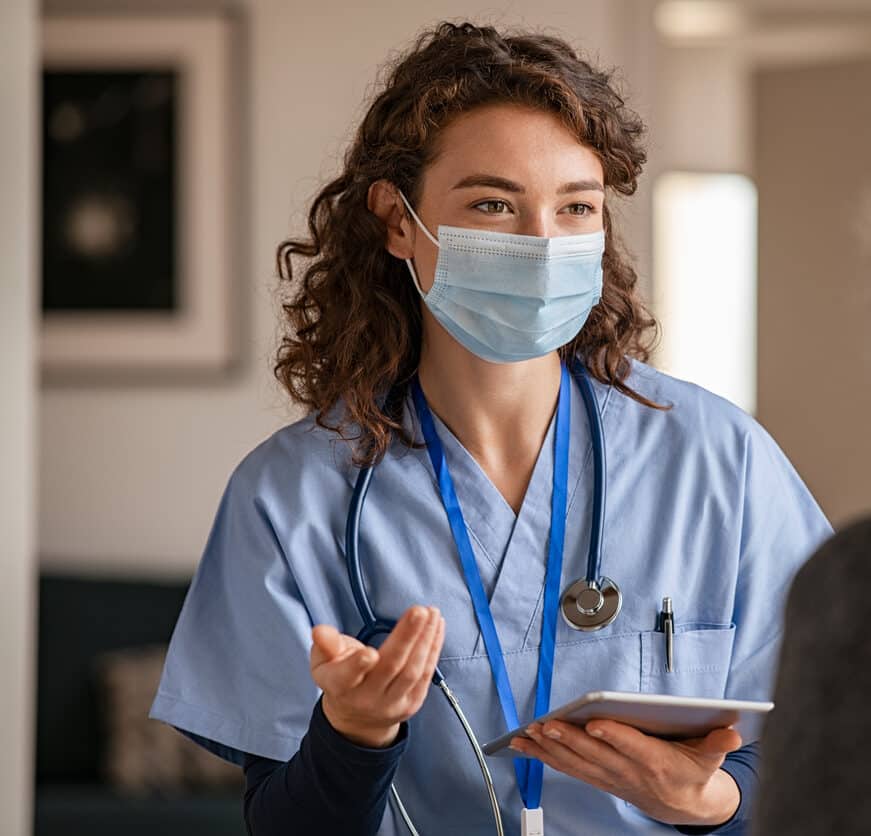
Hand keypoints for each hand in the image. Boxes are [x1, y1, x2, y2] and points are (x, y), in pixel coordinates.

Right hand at [310, 605, 444, 748]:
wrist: (358, 717)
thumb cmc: (340, 678)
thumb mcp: (324, 662)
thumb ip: (325, 645)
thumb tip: (319, 631)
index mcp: (340, 686)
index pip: (348, 677)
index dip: (358, 666)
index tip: (370, 652)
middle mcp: (367, 698)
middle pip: (390, 667)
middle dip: (407, 637)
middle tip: (419, 612)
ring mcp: (392, 703)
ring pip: (412, 670)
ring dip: (425, 639)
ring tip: (432, 613)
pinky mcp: (412, 703)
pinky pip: (426, 674)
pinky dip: (433, 648)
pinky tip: (436, 628)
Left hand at [511, 719, 741, 826]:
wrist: (685, 806)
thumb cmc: (693, 772)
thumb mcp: (711, 757)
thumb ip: (719, 743)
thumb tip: (733, 733)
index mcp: (656, 762)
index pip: (632, 747)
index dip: (614, 736)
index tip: (595, 723)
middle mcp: (629, 771)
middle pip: (596, 754)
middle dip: (569, 740)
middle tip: (547, 725)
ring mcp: (611, 777)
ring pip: (576, 762)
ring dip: (550, 750)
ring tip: (527, 735)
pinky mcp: (599, 778)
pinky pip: (569, 768)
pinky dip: (546, 757)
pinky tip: (526, 746)